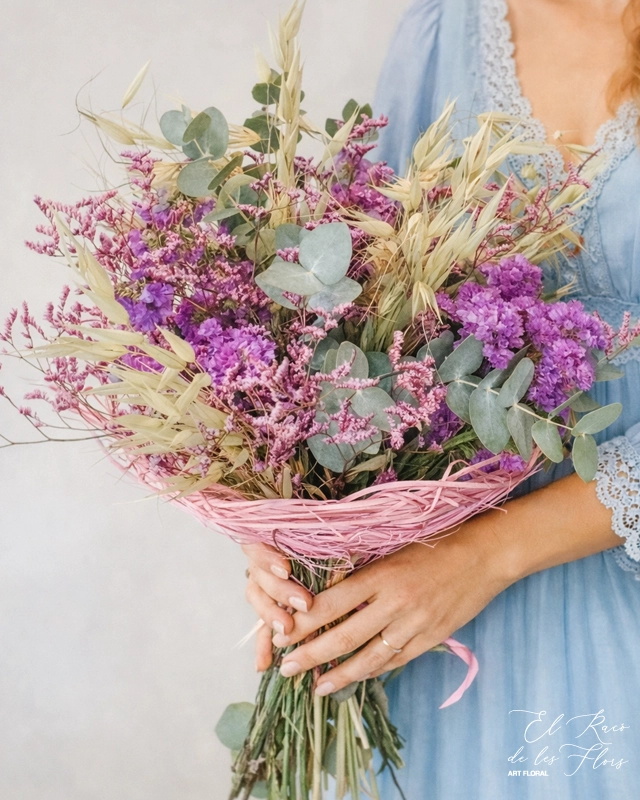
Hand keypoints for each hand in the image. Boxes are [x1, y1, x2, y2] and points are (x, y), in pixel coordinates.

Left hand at [243, 472, 619, 687]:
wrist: (484, 556)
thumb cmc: (434, 543)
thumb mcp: (393, 548)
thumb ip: (363, 571)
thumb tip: (326, 592)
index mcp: (381, 575)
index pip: (331, 603)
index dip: (304, 622)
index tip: (281, 634)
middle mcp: (395, 603)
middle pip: (343, 636)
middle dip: (310, 655)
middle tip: (286, 667)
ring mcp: (414, 625)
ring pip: (368, 658)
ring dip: (338, 674)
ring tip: (315, 686)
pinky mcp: (430, 639)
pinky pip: (395, 661)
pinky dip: (371, 671)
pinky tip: (354, 678)